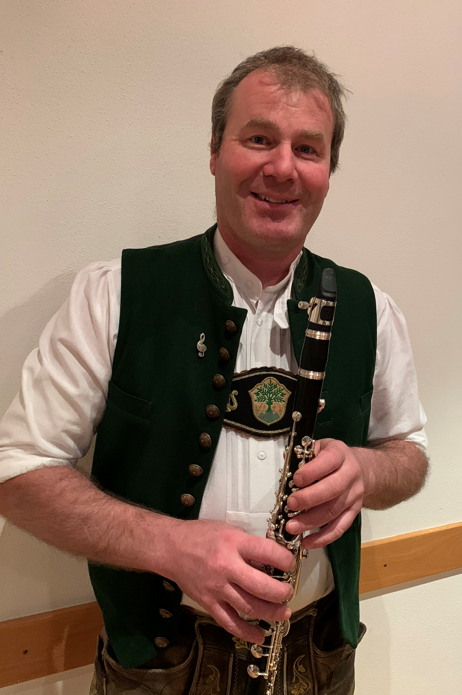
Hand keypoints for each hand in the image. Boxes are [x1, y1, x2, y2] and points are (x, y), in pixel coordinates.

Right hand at [164, 520, 294, 642]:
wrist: (170, 548)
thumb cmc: (202, 535)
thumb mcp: (229, 530)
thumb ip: (249, 545)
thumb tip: (272, 560)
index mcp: (234, 543)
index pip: (267, 553)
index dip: (285, 560)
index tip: (290, 564)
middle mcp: (226, 567)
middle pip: (260, 586)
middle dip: (281, 592)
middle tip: (288, 592)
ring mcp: (217, 588)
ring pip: (248, 607)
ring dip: (270, 613)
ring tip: (284, 613)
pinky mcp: (208, 603)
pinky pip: (229, 622)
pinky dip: (246, 632)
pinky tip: (259, 635)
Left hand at [285, 438, 363, 548]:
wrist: (361, 468)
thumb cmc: (332, 458)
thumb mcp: (319, 448)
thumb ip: (304, 456)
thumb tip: (286, 467)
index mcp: (339, 454)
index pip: (328, 461)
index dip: (312, 471)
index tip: (295, 480)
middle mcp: (350, 474)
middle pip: (332, 489)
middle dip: (309, 499)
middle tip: (290, 505)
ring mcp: (354, 495)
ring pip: (334, 511)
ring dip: (311, 521)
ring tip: (292, 527)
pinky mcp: (354, 512)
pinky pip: (339, 528)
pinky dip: (323, 538)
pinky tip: (307, 542)